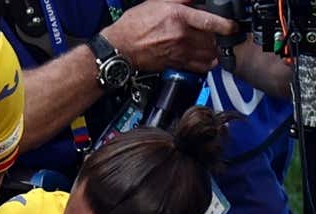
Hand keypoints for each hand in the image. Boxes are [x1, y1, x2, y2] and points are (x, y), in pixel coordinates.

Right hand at [102, 0, 236, 73]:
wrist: (118, 48)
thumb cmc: (133, 26)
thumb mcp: (156, 3)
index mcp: (178, 17)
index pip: (210, 22)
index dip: (227, 25)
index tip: (234, 26)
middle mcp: (181, 36)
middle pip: (213, 39)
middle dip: (223, 37)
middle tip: (228, 35)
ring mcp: (179, 52)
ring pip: (209, 54)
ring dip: (217, 50)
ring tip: (219, 46)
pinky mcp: (175, 64)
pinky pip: (199, 66)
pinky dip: (208, 63)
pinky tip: (209, 58)